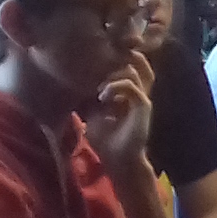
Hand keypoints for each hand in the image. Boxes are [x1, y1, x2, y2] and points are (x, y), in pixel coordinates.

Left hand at [88, 52, 157, 175]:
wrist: (119, 160)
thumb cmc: (105, 140)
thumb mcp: (92, 113)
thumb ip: (89, 97)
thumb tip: (73, 82)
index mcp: (128, 92)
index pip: (128, 63)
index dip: (115, 57)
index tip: (93, 60)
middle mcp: (138, 91)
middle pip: (137, 60)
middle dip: (118, 59)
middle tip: (98, 66)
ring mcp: (142, 98)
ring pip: (134, 69)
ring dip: (113, 74)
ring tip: (100, 87)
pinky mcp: (143, 106)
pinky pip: (131, 86)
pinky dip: (115, 87)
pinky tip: (103, 96)